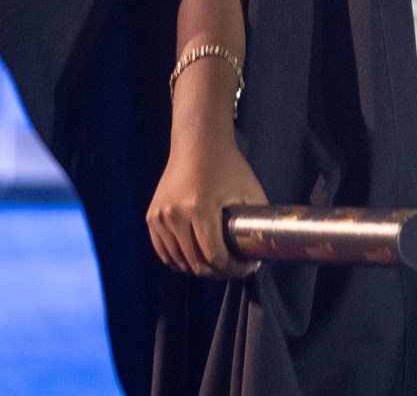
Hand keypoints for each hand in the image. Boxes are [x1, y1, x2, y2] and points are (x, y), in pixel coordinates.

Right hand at [148, 64, 264, 279]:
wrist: (198, 144)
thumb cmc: (227, 165)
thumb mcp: (249, 191)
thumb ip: (256, 220)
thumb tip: (264, 246)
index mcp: (199, 208)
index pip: (214, 256)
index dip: (232, 269)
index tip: (245, 268)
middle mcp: (175, 215)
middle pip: (195, 262)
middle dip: (217, 272)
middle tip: (232, 268)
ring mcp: (159, 217)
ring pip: (178, 261)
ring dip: (198, 269)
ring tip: (216, 265)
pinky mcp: (152, 217)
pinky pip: (164, 251)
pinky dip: (179, 260)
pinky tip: (195, 260)